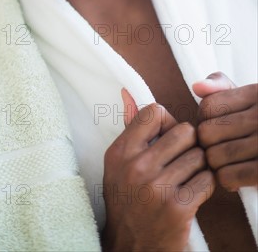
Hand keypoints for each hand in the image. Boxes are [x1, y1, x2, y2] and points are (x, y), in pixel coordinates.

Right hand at [101, 90, 214, 251]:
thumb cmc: (128, 200)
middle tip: (180, 160)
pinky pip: (207, 179)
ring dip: (198, 167)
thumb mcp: (119, 164)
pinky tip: (192, 194)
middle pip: (184, 131)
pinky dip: (205, 187)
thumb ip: (130, 128)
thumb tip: (127, 92)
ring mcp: (156, 187)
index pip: (154, 111)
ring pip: (199, 156)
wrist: (131, 248)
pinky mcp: (177, 207)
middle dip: (188, 145)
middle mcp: (135, 166)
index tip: (166, 138)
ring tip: (185, 179)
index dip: (168, 122)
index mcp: (120, 151)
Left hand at [193, 72, 257, 191]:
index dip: (203, 119)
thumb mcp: (250, 97)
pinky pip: (228, 176)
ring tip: (226, 162)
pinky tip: (236, 176)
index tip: (214, 126)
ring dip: (215, 163)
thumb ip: (221, 86)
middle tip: (218, 147)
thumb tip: (197, 87)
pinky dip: (227, 180)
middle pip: (206, 133)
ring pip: (214, 156)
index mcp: (256, 94)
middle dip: (207, 143)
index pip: (208, 107)